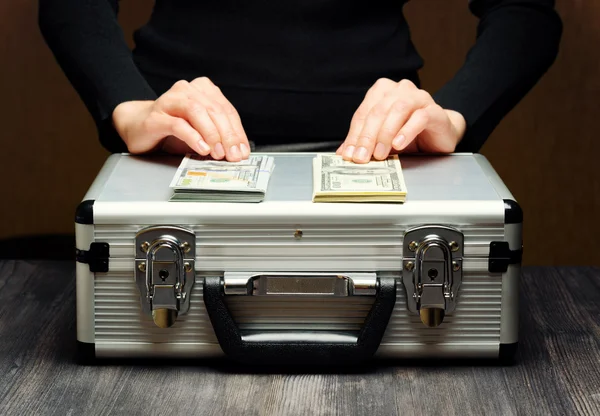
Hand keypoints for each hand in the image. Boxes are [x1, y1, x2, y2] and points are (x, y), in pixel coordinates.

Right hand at [112, 77, 249, 161]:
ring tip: (218, 153)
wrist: (138, 127)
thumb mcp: (201, 132)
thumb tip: (238, 152)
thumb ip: (219, 136)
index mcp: (202, 89)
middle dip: (227, 136)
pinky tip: (202, 149)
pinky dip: (193, 137)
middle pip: (214, 110)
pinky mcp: (156, 116)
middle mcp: (187, 90)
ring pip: (197, 112)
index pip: (226, 110)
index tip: (243, 151)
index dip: (237, 132)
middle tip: (233, 155)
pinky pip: (178, 124)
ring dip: (212, 135)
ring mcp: (170, 100)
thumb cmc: (172, 129)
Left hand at [337, 78, 465, 162]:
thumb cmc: (408, 134)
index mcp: (382, 92)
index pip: (363, 114)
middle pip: (378, 111)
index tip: (349, 154)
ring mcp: (419, 97)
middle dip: (367, 137)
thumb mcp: (381, 139)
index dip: (354, 135)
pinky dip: (407, 131)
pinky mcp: (435, 110)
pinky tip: (399, 144)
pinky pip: (419, 118)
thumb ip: (364, 143)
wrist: (438, 135)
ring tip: (380, 153)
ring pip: (397, 110)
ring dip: (385, 134)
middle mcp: (400, 90)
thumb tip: (344, 153)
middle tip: (363, 157)